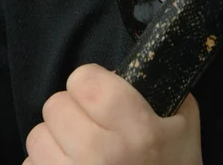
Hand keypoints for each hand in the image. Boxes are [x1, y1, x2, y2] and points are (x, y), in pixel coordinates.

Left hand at [23, 63, 202, 164]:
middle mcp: (101, 156)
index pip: (84, 80)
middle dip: (72, 109)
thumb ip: (162, 88)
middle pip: (55, 105)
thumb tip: (132, 66)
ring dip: (55, 138)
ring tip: (77, 148)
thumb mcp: (185, 124)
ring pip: (37, 137)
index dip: (90, 79)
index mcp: (137, 130)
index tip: (99, 91)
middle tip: (90, 122)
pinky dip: (46, 164)